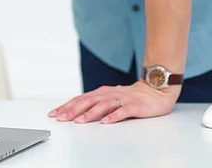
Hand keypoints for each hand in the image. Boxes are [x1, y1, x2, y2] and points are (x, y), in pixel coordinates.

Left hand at [48, 80, 179, 124]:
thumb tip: (75, 112)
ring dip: (91, 113)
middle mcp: (111, 93)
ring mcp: (123, 99)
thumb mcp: (111, 98)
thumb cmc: (133, 96)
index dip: (67, 106)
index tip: (54, 114)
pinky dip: (114, 116)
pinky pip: (123, 111)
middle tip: (61, 118)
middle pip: (89, 100)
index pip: (82, 98)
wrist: (157, 89)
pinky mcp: (135, 105)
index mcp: (103, 92)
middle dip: (74, 109)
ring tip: (80, 121)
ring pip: (104, 105)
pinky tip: (106, 122)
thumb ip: (96, 103)